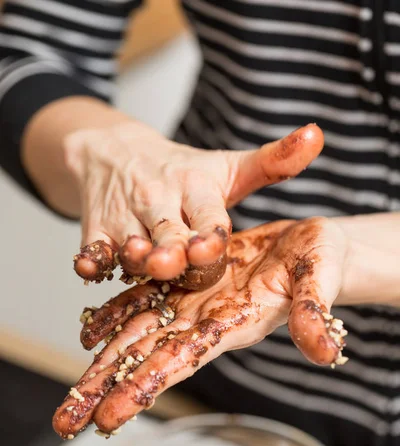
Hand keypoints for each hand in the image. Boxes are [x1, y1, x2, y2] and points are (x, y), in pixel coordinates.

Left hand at [53, 217, 349, 439]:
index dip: (142, 387)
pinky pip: (144, 298)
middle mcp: (205, 321)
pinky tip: (89, 330)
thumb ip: (314, 311)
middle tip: (67, 422)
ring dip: (102, 362)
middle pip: (145, 359)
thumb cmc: (323, 262)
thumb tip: (325, 351)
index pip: (179, 361)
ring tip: (70, 394)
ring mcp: (193, 303)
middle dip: (106, 389)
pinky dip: (115, 314)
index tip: (107, 418)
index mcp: (231, 325)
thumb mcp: (320, 279)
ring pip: (137, 334)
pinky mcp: (189, 280)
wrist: (313, 247)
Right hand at [67, 121, 323, 286]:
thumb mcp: (229, 167)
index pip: (208, 214)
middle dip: (172, 249)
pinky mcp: (96, 229)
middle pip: (168, 232)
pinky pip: (90, 250)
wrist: (117, 151)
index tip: (211, 244)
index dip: (210, 233)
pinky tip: (90, 269)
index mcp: (196, 188)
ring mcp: (125, 217)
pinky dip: (89, 260)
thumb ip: (274, 162)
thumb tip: (318, 136)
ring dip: (133, 256)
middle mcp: (160, 201)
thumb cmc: (183, 170)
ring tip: (139, 263)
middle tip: (174, 261)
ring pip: (129, 244)